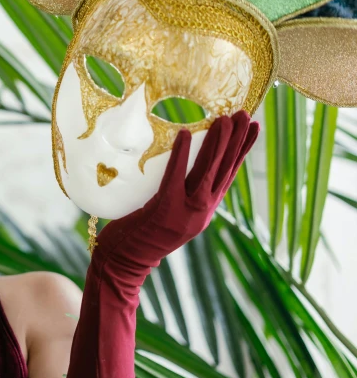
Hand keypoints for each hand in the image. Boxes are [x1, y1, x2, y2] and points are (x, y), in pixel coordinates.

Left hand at [61, 110, 258, 377]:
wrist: (123, 263)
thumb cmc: (138, 235)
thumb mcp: (167, 214)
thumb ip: (177, 194)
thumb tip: (178, 165)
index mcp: (204, 211)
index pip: (228, 175)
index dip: (242, 151)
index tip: (253, 128)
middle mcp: (201, 212)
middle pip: (224, 171)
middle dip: (236, 141)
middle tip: (245, 114)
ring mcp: (185, 212)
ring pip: (207, 173)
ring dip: (217, 144)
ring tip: (225, 119)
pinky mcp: (165, 210)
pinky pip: (175, 178)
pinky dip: (182, 155)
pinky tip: (186, 133)